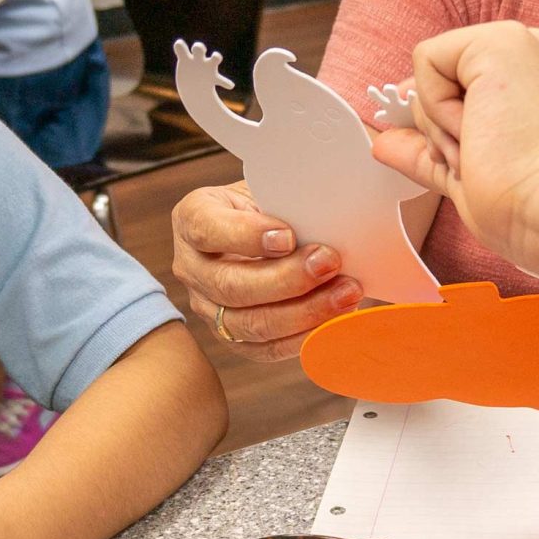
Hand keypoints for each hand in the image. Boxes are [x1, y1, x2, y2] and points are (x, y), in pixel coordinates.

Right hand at [170, 181, 361, 360]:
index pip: (207, 230)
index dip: (246, 236)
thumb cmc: (267, 206)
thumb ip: (286, 204)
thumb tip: (328, 223)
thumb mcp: (268, 189)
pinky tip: (336, 317)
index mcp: (193, 219)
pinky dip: (306, 336)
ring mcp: (208, 307)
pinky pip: (267, 348)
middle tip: (330, 263)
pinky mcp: (233, 337)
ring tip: (346, 292)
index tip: (289, 236)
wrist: (260, 231)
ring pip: (249, 323)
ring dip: (304, 312)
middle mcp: (192, 267)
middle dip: (287, 279)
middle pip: (230, 286)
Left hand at [370, 22, 538, 265]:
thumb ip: (429, 150)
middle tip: (476, 160)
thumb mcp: (468, 173)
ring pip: (437, 68)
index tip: (462, 154)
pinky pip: (427, 61)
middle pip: (450, 74)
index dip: (448, 116)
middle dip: (444, 124)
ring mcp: (526, 44)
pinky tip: (475, 131)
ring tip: (481, 151)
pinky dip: (435, 107)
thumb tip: (383, 145)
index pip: (471, 84)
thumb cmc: (528, 205)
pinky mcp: (501, 42)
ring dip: (442, 121)